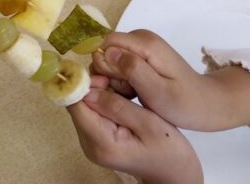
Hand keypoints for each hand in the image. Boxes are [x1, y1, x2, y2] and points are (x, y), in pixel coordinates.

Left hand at [68, 76, 202, 183]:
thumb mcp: (150, 124)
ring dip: (97, 92)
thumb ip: (118, 106)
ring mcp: (90, 143)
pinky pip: (91, 112)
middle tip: (116, 79)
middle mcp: (89, 145)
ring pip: (83, 106)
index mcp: (102, 144)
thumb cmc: (169, 150)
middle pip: (77, 104)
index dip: (84, 85)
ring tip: (121, 89)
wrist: (174, 172)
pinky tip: (119, 98)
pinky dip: (101, 100)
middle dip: (92, 87)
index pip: (75, 106)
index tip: (105, 76)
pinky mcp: (95, 138)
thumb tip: (88, 89)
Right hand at [91, 30, 249, 130]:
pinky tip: (134, 93)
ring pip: (110, 59)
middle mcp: (140, 38)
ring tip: (133, 95)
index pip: (105, 44)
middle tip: (128, 93)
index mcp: (145, 44)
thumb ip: (132, 70)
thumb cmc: (185, 103)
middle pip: (106, 50)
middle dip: (110, 74)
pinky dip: (121, 80)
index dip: (104, 66)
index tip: (115, 87)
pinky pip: (117, 64)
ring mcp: (141, 46)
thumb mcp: (158, 92)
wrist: (208, 105)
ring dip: (115, 79)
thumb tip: (107, 52)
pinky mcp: (140, 55)